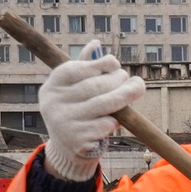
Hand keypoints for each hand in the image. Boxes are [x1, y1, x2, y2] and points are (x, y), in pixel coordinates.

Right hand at [38, 41, 145, 180]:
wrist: (67, 147)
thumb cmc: (76, 109)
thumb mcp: (74, 88)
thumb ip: (85, 67)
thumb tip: (96, 43)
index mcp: (52, 85)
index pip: (77, 69)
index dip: (99, 64)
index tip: (115, 63)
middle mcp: (54, 103)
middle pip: (94, 86)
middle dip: (118, 80)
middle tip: (133, 79)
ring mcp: (65, 123)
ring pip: (104, 104)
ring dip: (126, 95)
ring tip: (138, 87)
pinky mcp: (78, 140)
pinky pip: (106, 124)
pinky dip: (115, 120)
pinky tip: (116, 118)